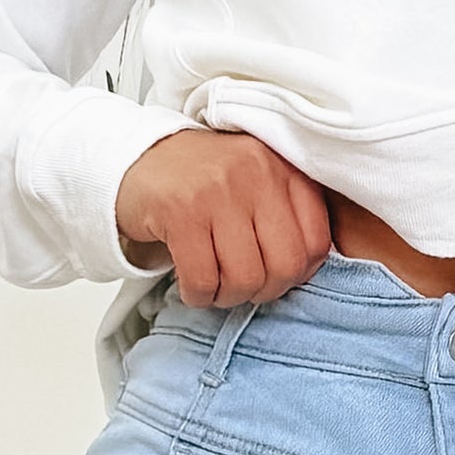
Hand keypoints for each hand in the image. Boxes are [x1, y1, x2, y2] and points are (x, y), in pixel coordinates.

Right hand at [115, 128, 331, 308]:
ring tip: (214, 284)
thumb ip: (288, 215)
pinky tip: (191, 284)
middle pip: (285, 267)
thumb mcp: (257, 183)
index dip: (297, 274)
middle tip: (242, 286)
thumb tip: (307, 272)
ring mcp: (218, 189)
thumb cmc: (203, 182)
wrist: (138, 158)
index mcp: (282, 167)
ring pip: (245, 278)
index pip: (317, 243)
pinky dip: (198, 295)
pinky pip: (203, 280)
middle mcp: (256, 171)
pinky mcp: (181, 210)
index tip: (273, 274)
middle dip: (263, 291)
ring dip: (227, 296)